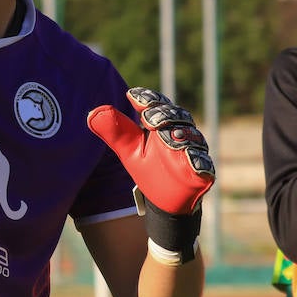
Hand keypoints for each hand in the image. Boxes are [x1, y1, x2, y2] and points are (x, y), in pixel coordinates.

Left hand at [87, 88, 215, 215]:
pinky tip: (191, 162)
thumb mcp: (129, 151)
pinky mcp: (203, 170)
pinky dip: (198, 162)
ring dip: (181, 136)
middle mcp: (181, 131)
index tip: (132, 96)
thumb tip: (93, 113)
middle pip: (177, 115)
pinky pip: (203, 164)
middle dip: (164, 115)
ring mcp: (194, 150)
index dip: (147, 99)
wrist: (165, 200)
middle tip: (149, 120)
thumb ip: (115, 132)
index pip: (157, 104)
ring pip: (192, 137)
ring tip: (168, 140)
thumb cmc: (148, 169)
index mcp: (162, 124)